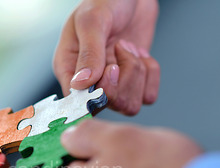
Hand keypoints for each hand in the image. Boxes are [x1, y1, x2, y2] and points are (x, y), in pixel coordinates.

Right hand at [54, 0, 159, 114]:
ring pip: (129, 105)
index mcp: (69, 69)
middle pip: (108, 106)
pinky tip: (140, 54)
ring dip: (137, 75)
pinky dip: (150, 75)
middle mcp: (89, 82)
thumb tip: (81, 84)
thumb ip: (89, 52)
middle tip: (120, 49)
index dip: (97, 93)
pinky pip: (148, 97)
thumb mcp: (93, 20)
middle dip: (123, 79)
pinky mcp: (134, 82)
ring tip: (128, 49)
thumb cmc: (105, 0)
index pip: (78, 102)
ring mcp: (113, 84)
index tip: (109, 68)